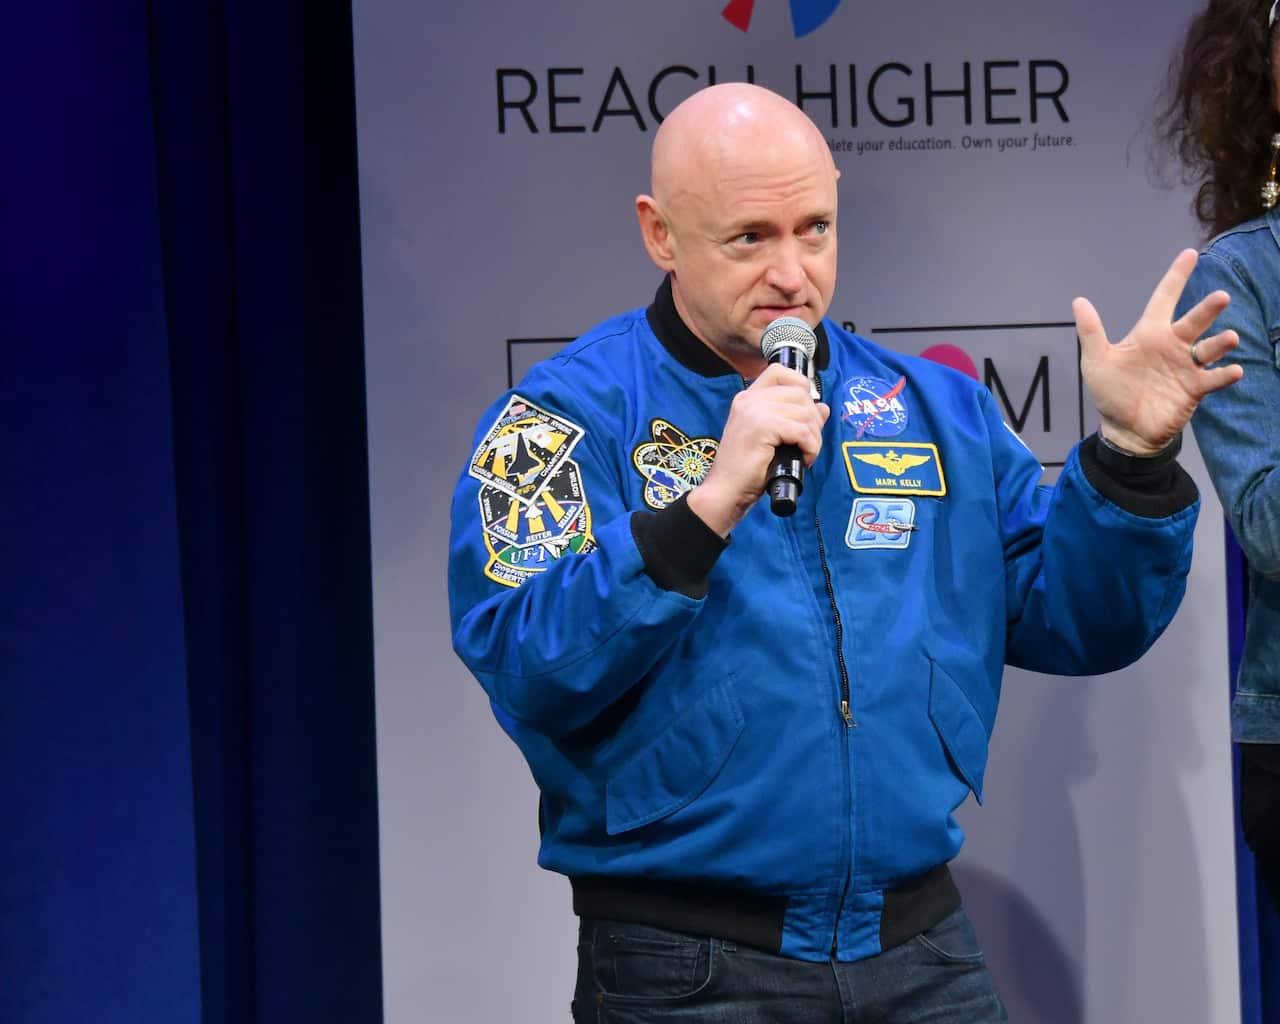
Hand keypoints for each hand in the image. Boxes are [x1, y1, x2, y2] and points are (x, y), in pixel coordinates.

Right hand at [688, 364, 828, 535]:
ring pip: (806, 412)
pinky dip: (811, 447)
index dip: (801, 386)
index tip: (804, 413)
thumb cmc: (747, 470)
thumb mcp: (774, 438)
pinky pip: (802, 430)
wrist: (725, 492)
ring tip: (805, 454)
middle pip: (800, 393)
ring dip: (814, 437)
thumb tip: (822, 407)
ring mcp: (754, 411)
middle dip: (813, 420)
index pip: (781, 372)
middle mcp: (749, 399)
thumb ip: (795, 418)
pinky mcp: (762, 427)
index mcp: (747, 398)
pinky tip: (803, 459)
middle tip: (807, 443)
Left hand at [1073, 248, 1243, 454]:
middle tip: (1221, 297)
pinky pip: (1214, 379)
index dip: (1176, 277)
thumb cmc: (1111, 392)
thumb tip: (1079, 301)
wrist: (1125, 429)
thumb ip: (1091, 332)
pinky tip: (1233, 371)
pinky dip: (1225, 374)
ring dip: (1221, 343)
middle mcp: (1172, 345)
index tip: (1190, 254)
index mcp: (1149, 333)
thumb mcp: (1096, 361)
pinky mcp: (1195, 388)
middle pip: (1194, 321)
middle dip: (1208, 309)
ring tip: (1229, 338)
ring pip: (1209, 348)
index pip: (1164, 298)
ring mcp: (1186, 366)